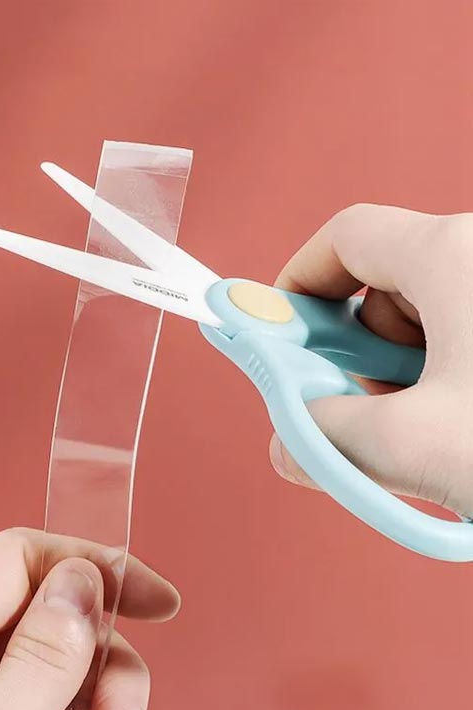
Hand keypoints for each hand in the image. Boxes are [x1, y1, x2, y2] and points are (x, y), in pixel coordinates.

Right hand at [270, 204, 472, 516]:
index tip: (282, 334)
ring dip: (411, 372)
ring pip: (438, 314)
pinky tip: (470, 427)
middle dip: (360, 348)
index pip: (347, 235)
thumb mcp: (421, 446)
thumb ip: (329, 440)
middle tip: (362, 407)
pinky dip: (455, 378)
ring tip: (432, 430)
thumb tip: (288, 445)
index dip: (300, 281)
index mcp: (454, 257)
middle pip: (389, 281)